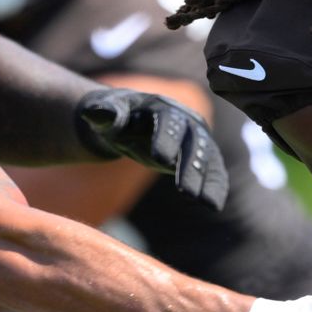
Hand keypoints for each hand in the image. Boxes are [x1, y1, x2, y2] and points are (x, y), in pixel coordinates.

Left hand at [73, 88, 228, 209]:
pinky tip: (215, 205)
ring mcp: (196, 136)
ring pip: (208, 158)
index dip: (166, 138)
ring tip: (208, 204)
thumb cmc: (115, 118)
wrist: (129, 122)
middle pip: (193, 142)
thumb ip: (104, 114)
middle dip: (190, 166)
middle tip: (185, 192)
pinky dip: (216, 186)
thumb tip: (96, 113)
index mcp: (161, 106)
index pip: (168, 120)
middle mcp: (185, 119)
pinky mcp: (200, 155)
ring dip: (209, 180)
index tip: (160, 160)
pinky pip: (212, 170)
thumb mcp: (106, 115)